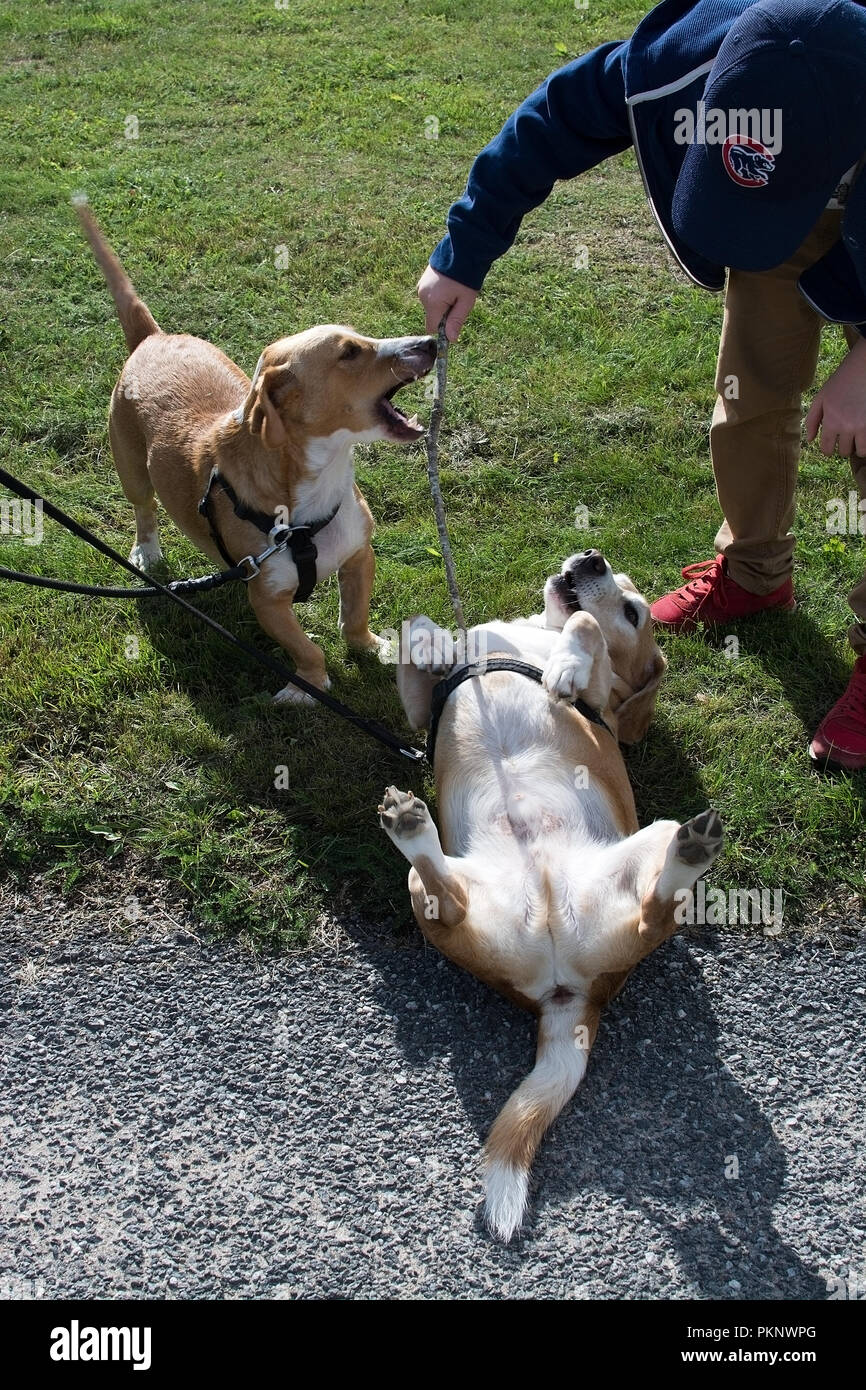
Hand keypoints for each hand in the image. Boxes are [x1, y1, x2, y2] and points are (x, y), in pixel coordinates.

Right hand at [416, 265, 477, 341]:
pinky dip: (439, 295)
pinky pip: (430, 295)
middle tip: (458, 300)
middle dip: (444, 314)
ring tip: (454, 290)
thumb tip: (451, 340)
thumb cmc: (466, 277)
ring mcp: (421, 286)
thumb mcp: (465, 302)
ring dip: (442, 303)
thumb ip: (456, 321)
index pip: (431, 328)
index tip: (454, 322)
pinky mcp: (423, 279)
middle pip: (432, 316)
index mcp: (432, 303)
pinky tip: (448, 284)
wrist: (463, 250)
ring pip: (431, 305)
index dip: (442, 330)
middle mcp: (422, 295)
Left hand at [806, 334, 865, 457]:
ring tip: (856, 439)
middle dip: (843, 447)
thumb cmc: (840, 382)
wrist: (862, 368)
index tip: (830, 446)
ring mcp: (862, 426)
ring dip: (857, 448)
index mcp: (831, 422)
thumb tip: (810, 440)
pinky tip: (863, 434)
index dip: (827, 450)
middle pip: (843, 451)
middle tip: (845, 438)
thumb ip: (812, 420)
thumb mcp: (821, 399)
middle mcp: (847, 427)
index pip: (826, 449)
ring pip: (860, 451)